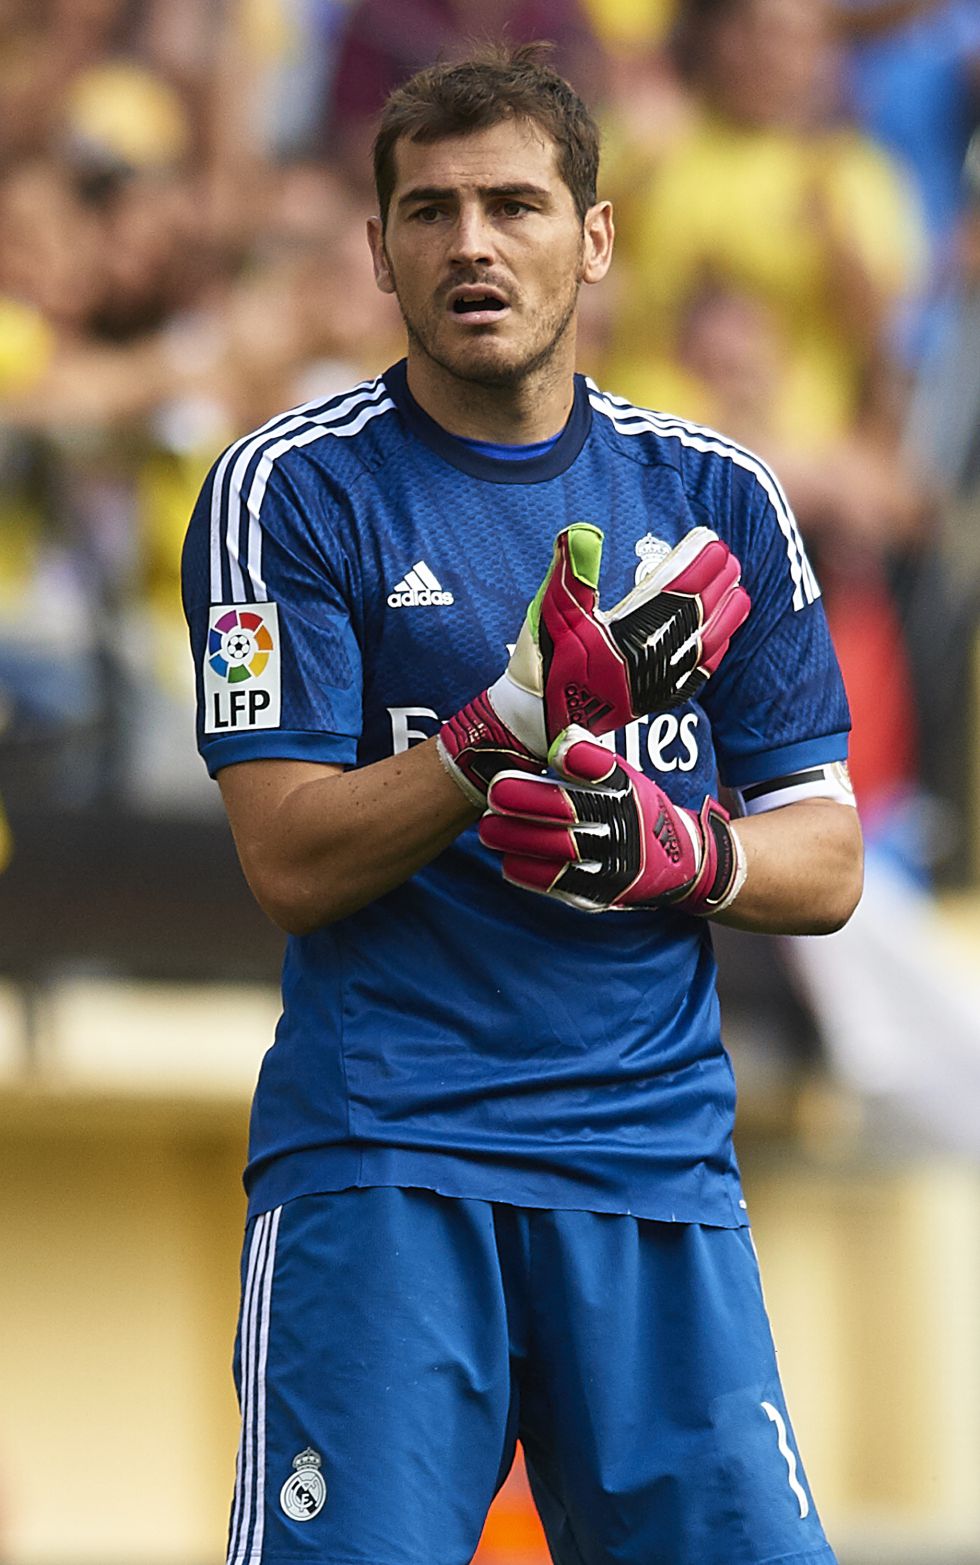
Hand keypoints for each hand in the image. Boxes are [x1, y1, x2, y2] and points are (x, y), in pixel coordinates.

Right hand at [438, 523, 748, 802]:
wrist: (538, 720)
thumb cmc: (542, 661)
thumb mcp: (550, 612)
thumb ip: (570, 572)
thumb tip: (582, 533)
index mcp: (627, 635)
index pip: (675, 591)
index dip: (697, 563)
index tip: (710, 539)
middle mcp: (649, 661)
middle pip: (698, 614)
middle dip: (717, 582)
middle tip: (727, 556)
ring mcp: (657, 684)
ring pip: (706, 643)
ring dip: (725, 614)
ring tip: (738, 588)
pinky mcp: (657, 701)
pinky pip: (699, 674)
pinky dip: (716, 650)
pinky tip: (723, 637)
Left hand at [479, 728, 745, 915]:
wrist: (682, 863)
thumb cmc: (637, 810)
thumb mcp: (626, 779)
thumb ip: (590, 759)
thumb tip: (561, 738)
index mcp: (629, 790)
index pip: (605, 770)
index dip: (582, 759)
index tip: (557, 751)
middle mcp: (625, 824)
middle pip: (572, 810)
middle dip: (528, 800)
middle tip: (495, 791)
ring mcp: (615, 861)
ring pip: (560, 849)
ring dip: (518, 838)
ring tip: (488, 828)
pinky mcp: (604, 890)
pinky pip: (560, 882)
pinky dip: (529, 871)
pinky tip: (507, 859)